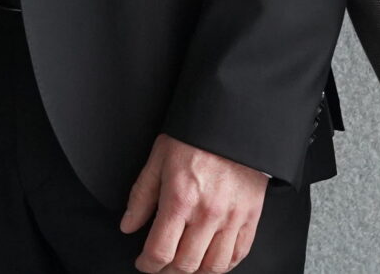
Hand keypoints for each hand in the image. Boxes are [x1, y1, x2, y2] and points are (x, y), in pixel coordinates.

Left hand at [119, 134, 269, 272]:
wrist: (234, 121)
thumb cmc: (195, 135)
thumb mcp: (159, 159)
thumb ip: (141, 196)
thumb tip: (128, 225)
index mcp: (180, 198)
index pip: (160, 251)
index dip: (147, 264)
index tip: (144, 263)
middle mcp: (207, 213)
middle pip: (185, 265)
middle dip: (167, 271)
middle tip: (161, 265)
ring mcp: (232, 217)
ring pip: (213, 267)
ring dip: (195, 272)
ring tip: (184, 264)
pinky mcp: (251, 216)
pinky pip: (239, 254)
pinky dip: (224, 265)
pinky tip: (211, 259)